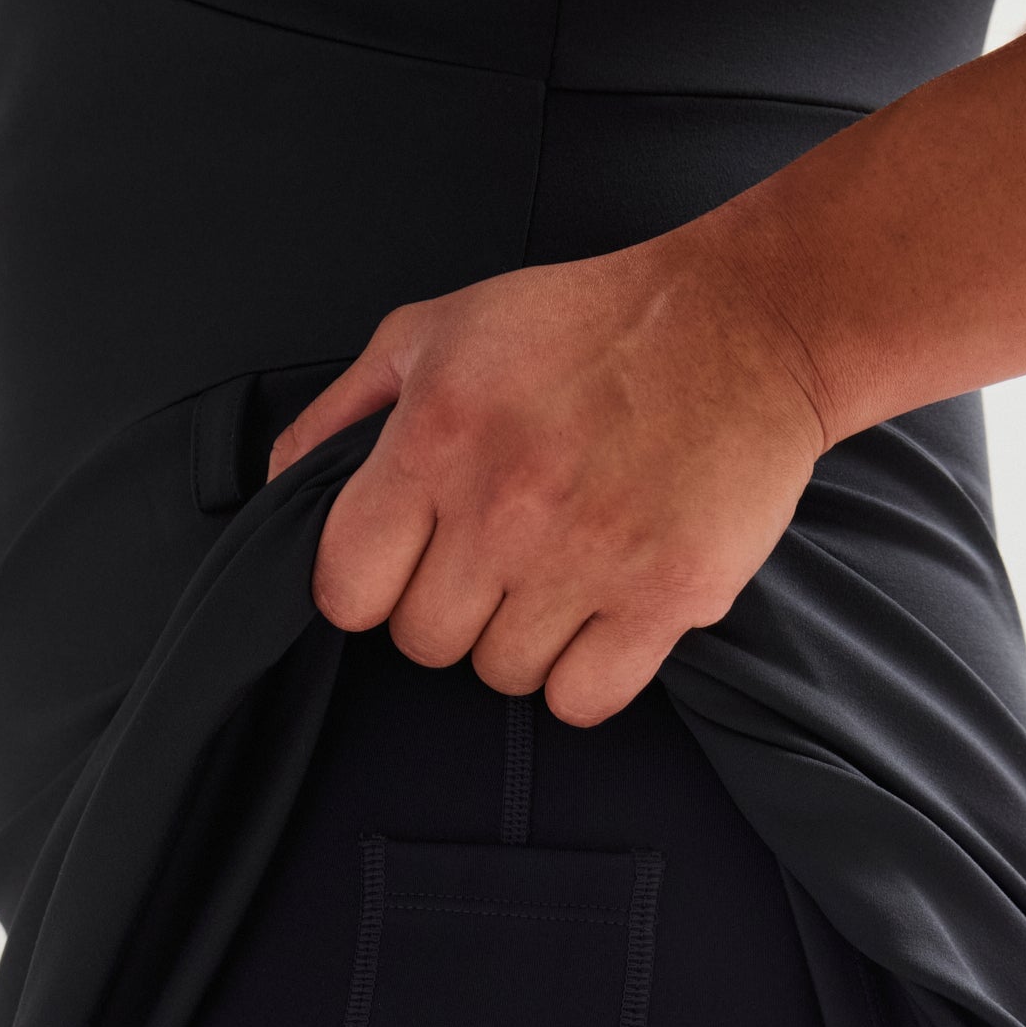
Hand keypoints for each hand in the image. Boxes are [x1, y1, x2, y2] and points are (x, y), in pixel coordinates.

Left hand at [264, 218, 826, 725]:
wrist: (747, 325)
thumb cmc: (586, 326)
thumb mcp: (437, 330)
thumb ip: (344, 412)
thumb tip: (278, 488)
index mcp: (436, 437)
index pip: (345, 590)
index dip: (367, 588)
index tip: (405, 563)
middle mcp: (505, 505)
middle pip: (425, 643)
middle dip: (449, 609)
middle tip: (495, 559)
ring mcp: (588, 558)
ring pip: (502, 676)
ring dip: (521, 641)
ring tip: (558, 572)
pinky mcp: (665, 597)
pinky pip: (583, 701)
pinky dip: (585, 678)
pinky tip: (600, 619)